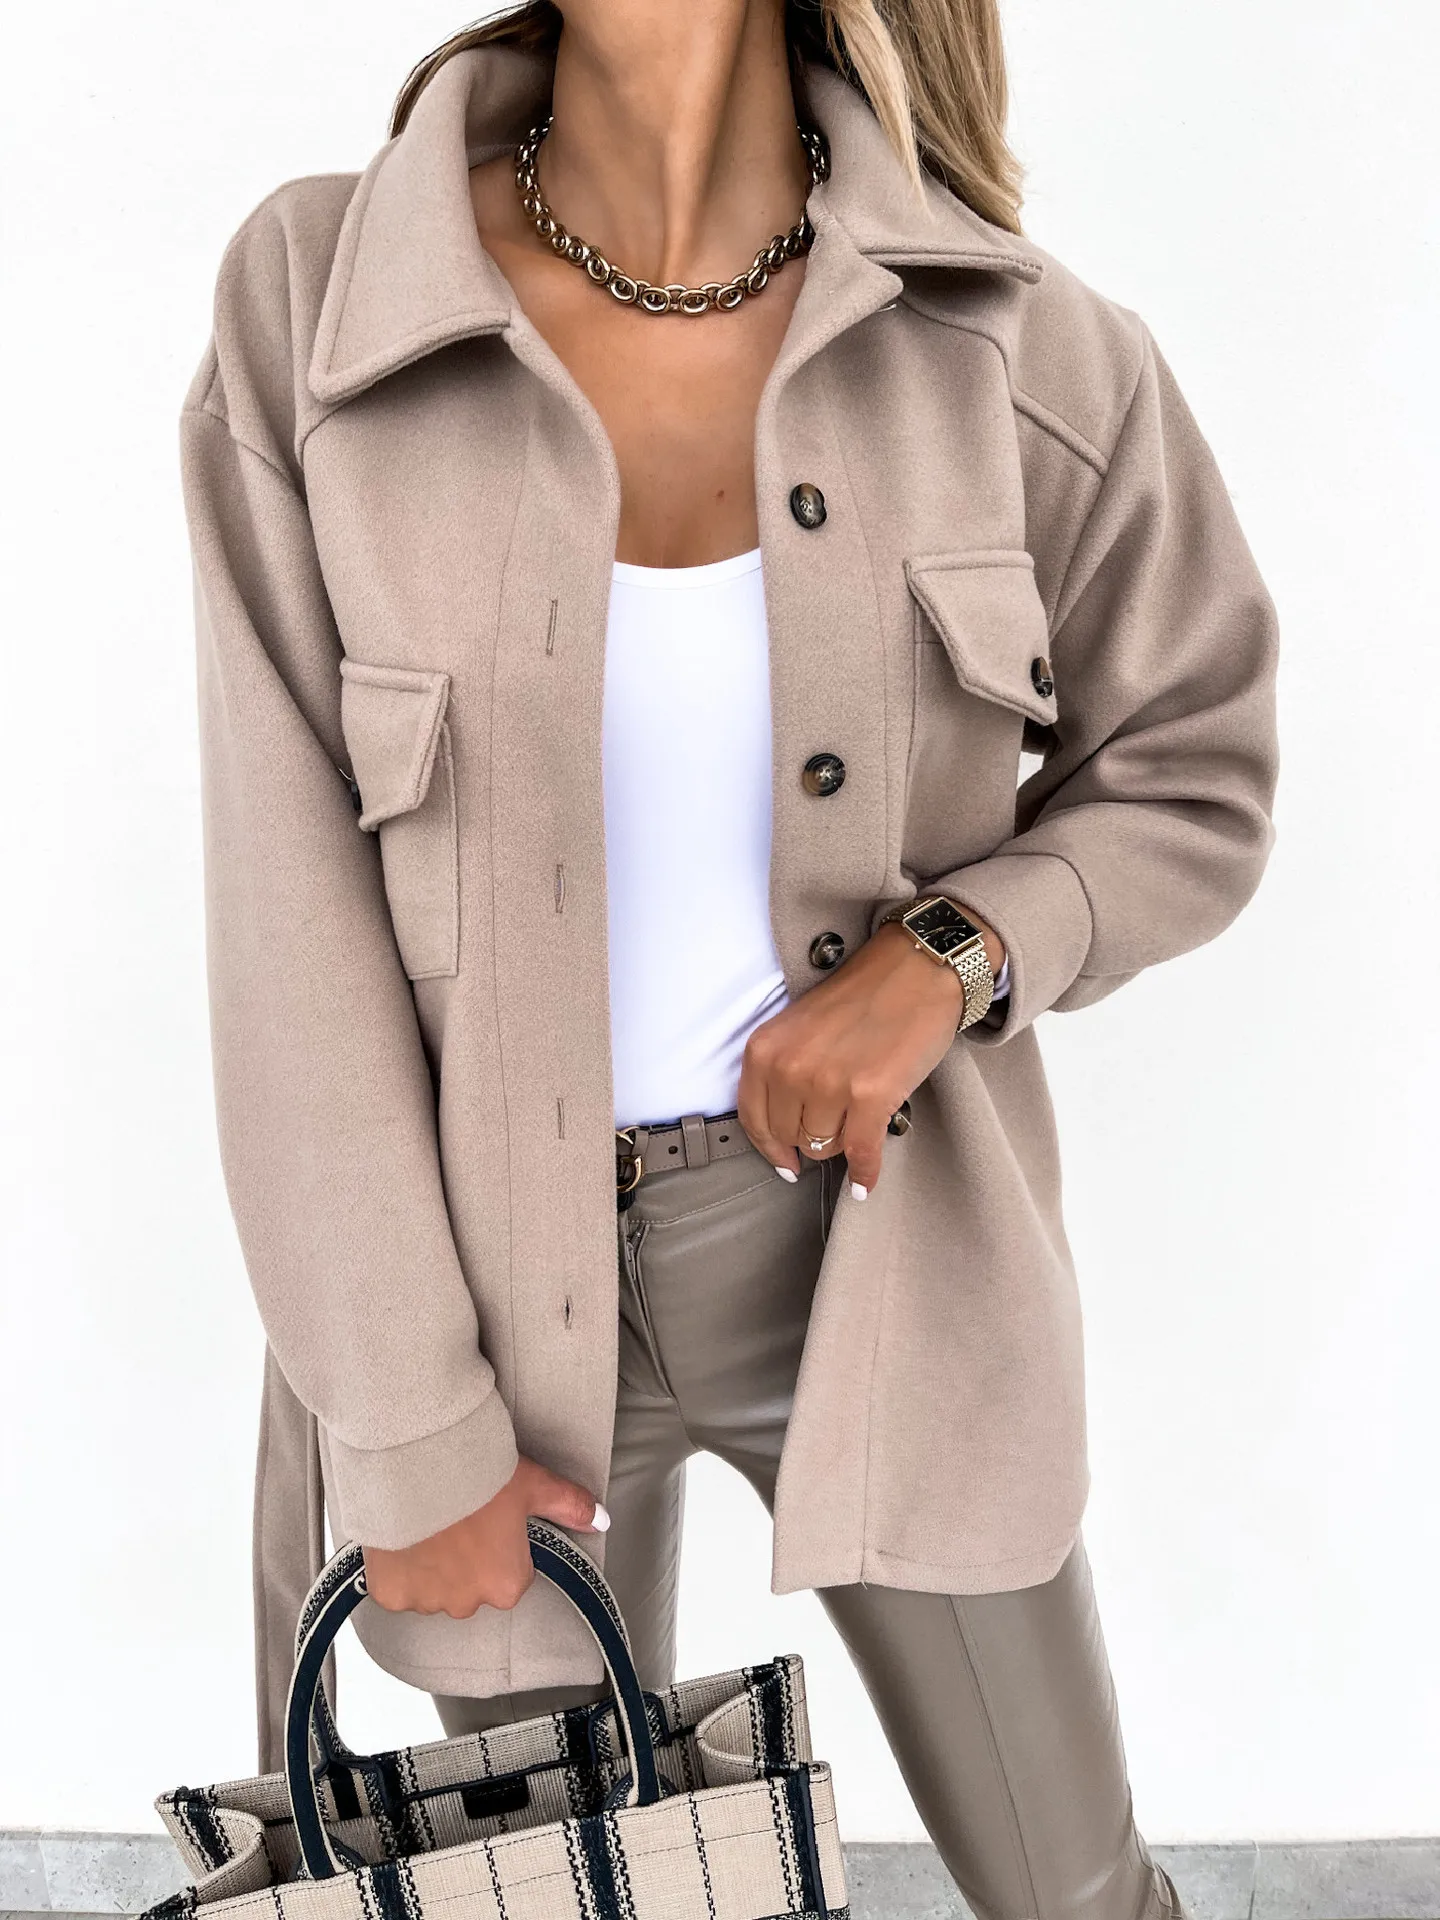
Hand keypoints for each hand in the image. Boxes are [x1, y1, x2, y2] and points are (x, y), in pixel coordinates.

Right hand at [363, 1456, 608, 1616]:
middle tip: (459, 1517)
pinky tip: (403, 1534)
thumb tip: (601, 1519)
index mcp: (507, 1585)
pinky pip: (397, 1587)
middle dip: (464, 1561)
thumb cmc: (479, 1475)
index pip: (512, 1575)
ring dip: (430, 1564)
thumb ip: (569, 1506)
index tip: (490, 1521)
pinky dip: (397, 1567)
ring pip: (432, 1588)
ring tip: (429, 1520)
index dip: (501, 1546)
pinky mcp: (390, 1593)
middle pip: (471, 1586)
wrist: (420, 1463)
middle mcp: (468, 1603)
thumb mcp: (534, 1485)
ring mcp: (426, 1600)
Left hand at [738, 916, 1003, 1198]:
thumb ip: (783, 1073)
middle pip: (792, 1138)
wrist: (916, 968)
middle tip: (837, 1122)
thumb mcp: (799, 1028)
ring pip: (825, 1148)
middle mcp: (790, 1068)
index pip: (754, 1121)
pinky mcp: (870, 1097)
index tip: (785, 1164)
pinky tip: (867, 1183)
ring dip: (843, 1142)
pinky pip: (861, 1154)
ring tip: (860, 1117)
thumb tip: (786, 1138)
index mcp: (765, 1049)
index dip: (771, 1149)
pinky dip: (866, 1172)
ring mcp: (829, 1084)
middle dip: (813, 1138)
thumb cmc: (862, 996)